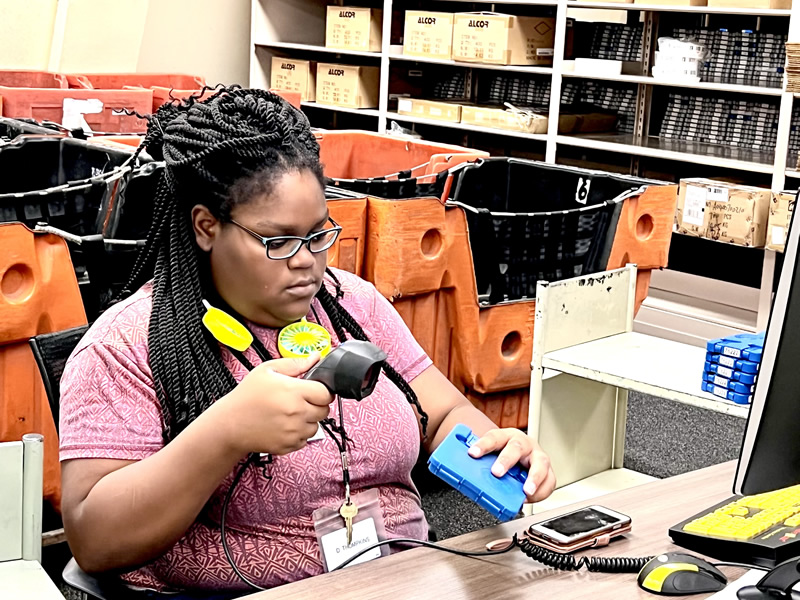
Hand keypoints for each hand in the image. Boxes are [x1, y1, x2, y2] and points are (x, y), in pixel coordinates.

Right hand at [216, 353, 333, 455]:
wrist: (230, 424)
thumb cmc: (246, 396)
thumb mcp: (267, 370)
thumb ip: (295, 364)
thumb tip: (315, 357)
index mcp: (293, 391)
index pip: (326, 393)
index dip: (322, 390)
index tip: (314, 389)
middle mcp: (296, 413)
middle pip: (324, 410)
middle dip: (316, 404)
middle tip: (300, 400)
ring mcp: (293, 431)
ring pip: (317, 426)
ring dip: (309, 419)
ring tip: (291, 413)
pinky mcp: (289, 445)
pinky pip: (306, 439)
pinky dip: (299, 433)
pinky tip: (285, 424)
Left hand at [468, 428, 555, 502]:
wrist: (517, 453)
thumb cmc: (503, 455)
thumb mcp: (491, 455)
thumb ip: (481, 464)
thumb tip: (464, 475)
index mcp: (506, 436)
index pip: (493, 437)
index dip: (483, 445)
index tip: (472, 453)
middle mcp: (524, 444)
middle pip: (517, 447)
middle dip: (506, 460)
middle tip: (496, 473)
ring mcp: (537, 456)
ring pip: (540, 463)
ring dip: (533, 478)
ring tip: (526, 491)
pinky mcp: (548, 471)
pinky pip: (549, 481)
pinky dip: (541, 491)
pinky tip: (530, 497)